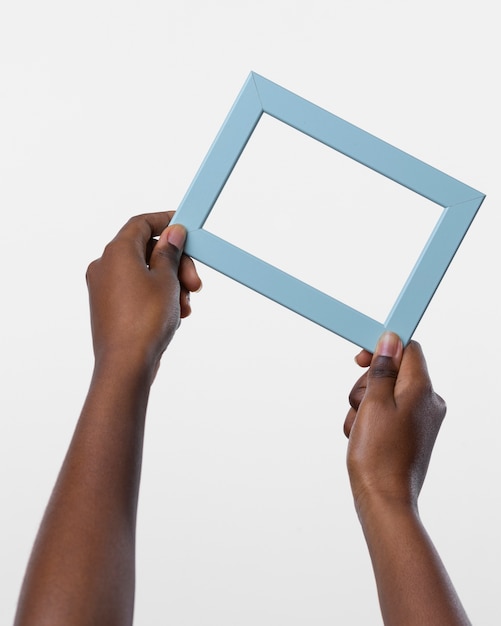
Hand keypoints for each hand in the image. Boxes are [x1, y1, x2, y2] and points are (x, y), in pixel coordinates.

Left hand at [86, 211, 200, 371]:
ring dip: (171, 284)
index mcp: (116, 252)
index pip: (141, 223)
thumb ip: (170, 253)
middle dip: (175, 264)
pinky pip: (137, 292)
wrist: (126, 365)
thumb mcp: (167, 280)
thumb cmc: (145, 321)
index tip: (184, 226)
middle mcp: (105, 267)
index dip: (165, 221)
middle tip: (195, 282)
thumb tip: (172, 233)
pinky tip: (174, 314)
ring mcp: (104, 289)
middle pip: (146, 251)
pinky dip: (158, 297)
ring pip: (145, 274)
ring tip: (185, 305)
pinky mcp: (109, 308)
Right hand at [344, 332, 446, 512]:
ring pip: (382, 394)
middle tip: (360, 406)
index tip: (359, 360)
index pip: (408, 350)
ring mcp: (418, 419)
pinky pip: (383, 414)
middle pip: (391, 372)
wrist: (383, 498)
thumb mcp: (375, 403)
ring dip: (362, 406)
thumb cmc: (379, 454)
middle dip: (367, 385)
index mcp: (422, 389)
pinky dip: (367, 421)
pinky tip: (362, 437)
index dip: (382, 349)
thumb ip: (384, 369)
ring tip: (359, 427)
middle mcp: (426, 402)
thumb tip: (391, 340)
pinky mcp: (408, 433)